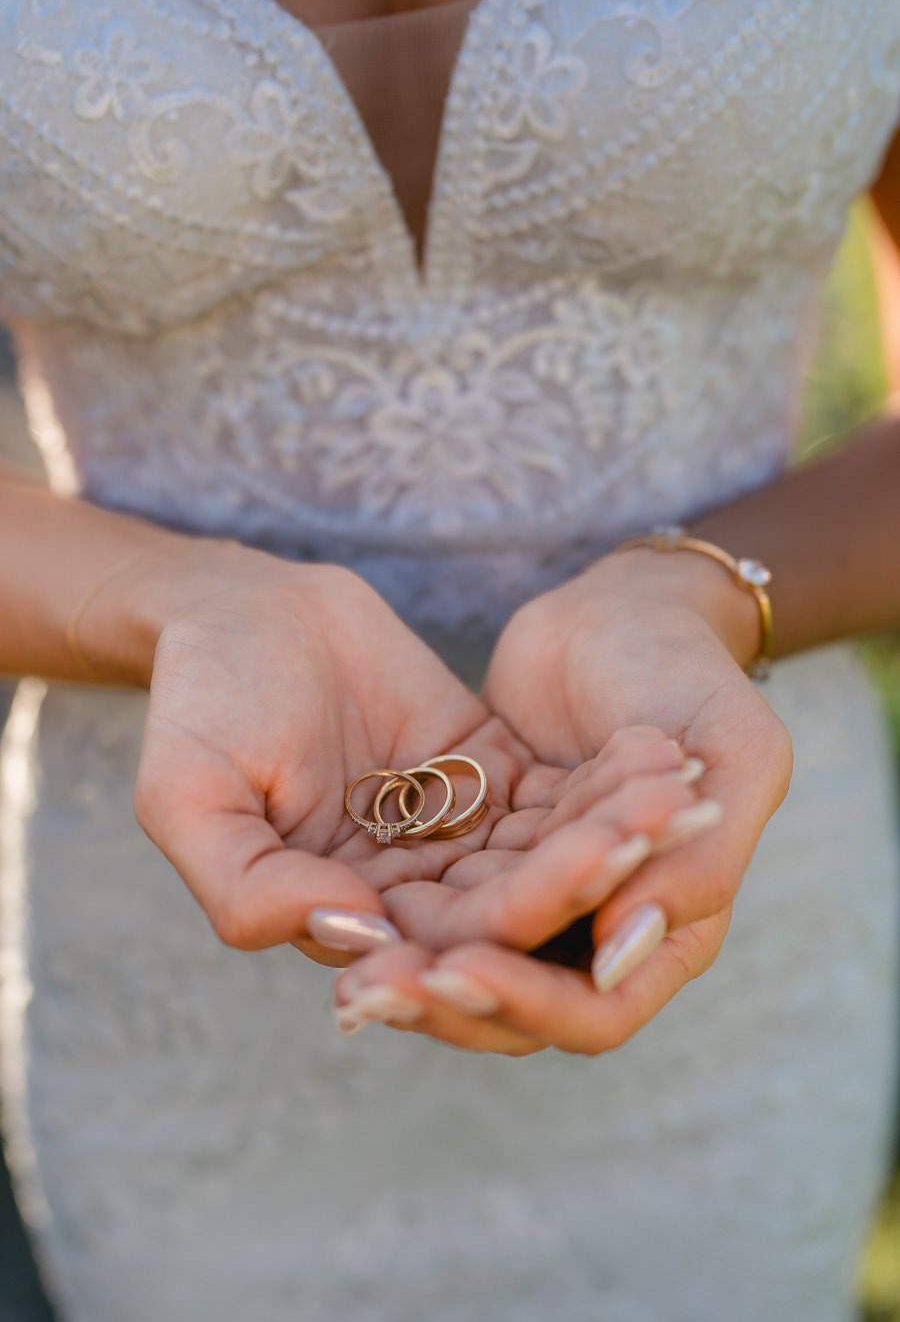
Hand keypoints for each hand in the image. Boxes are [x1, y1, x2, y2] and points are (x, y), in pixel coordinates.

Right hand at [131, 544, 711, 977]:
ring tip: (670, 789)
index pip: (434, 949)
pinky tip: (656, 751)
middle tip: (648, 835)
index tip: (564, 888)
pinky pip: (557, 787)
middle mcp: (410, 894)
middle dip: (582, 874)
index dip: (501, 929)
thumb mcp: (186, 795)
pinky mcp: (490, 776)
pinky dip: (605, 775)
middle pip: (512, 908)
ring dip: (611, 826)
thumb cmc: (202, 698)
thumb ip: (248, 887)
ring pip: (548, 850)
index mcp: (340, 919)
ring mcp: (456, 835)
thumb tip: (357, 938)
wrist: (241, 607)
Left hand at [331, 548, 789, 1053]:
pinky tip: (329, 906)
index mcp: (675, 923)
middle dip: (445, 998)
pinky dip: (391, 908)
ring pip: (467, 954)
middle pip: (516, 1003)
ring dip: (409, 967)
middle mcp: (601, 926)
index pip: (597, 1008)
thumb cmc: (690, 673)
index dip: (528, 1001)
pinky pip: (435, 892)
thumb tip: (622, 952)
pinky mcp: (484, 849)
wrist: (626, 605)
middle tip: (369, 989)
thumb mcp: (735, 753)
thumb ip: (702, 856)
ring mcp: (536, 889)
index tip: (456, 971)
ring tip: (343, 975)